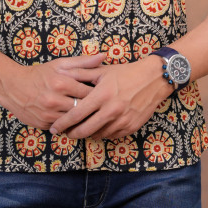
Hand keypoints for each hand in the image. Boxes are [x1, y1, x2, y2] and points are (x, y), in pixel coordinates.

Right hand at [2, 52, 104, 129]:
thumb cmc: (40, 74)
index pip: (89, 92)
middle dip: (92, 106)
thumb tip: (103, 56)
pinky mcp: (44, 124)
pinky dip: (69, 123)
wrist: (13, 87)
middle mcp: (55, 100)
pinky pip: (63, 126)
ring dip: (82, 117)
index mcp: (62, 83)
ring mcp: (49, 114)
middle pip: (83, 107)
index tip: (103, 92)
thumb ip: (83, 62)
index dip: (98, 93)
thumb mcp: (60, 64)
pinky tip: (74, 119)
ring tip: (89, 113)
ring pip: (74, 120)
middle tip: (100, 104)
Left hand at [50, 55, 170, 139]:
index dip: (63, 123)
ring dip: (88, 133)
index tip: (54, 128)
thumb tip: (64, 75)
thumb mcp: (103, 71)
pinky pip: (111, 135)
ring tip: (81, 129)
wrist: (153, 79)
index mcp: (101, 95)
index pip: (76, 114)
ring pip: (98, 135)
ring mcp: (122, 121)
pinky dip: (103, 133)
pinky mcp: (130, 127)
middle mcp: (111, 110)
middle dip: (72, 134)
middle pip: (85, 130)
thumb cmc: (126, 73)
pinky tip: (99, 127)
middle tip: (65, 133)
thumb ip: (83, 74)